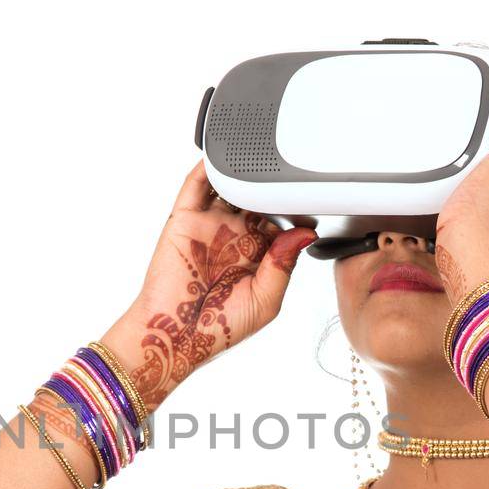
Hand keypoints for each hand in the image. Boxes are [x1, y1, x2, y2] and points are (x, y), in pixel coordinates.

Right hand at [99, 159, 318, 411]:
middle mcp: (235, 236)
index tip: (314, 198)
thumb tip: (303, 234)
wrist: (175, 336)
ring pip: (230, 185)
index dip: (297, 207)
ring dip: (243, 170)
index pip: (283, 220)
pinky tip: (222, 152)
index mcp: (258, 255)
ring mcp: (211, 225)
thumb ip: (284, 266)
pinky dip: (209, 166)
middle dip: (273, 183)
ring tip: (260, 155)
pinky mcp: (185, 220)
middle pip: (259, 197)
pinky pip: (196, 185)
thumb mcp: (265, 301)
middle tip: (289, 172)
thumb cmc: (219, 328)